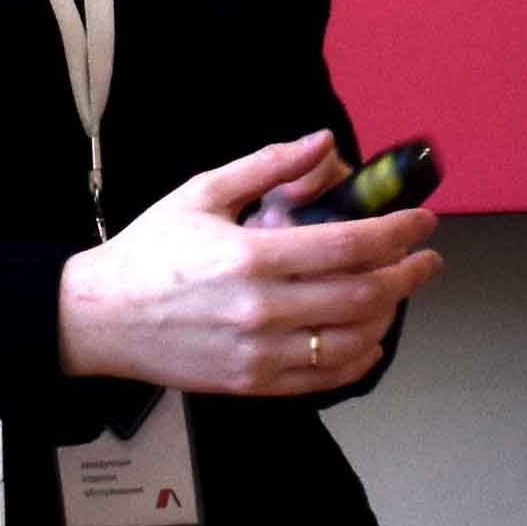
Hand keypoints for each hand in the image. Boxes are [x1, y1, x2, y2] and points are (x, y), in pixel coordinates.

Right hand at [60, 131, 442, 399]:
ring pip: (352, 339)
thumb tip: (322, 142)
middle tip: (427, 257)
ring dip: (389, 315)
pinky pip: (324, 377)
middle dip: (408, 273)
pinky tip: (370, 339)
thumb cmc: (149, 251)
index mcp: (251, 255)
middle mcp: (262, 309)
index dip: (398, 232)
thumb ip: (267, 166)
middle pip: (363, 295)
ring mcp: (259, 353)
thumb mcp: (202, 192)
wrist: (100, 319)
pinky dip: (359, 358)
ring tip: (398, 291)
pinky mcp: (252, 383)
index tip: (423, 222)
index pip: (349, 245)